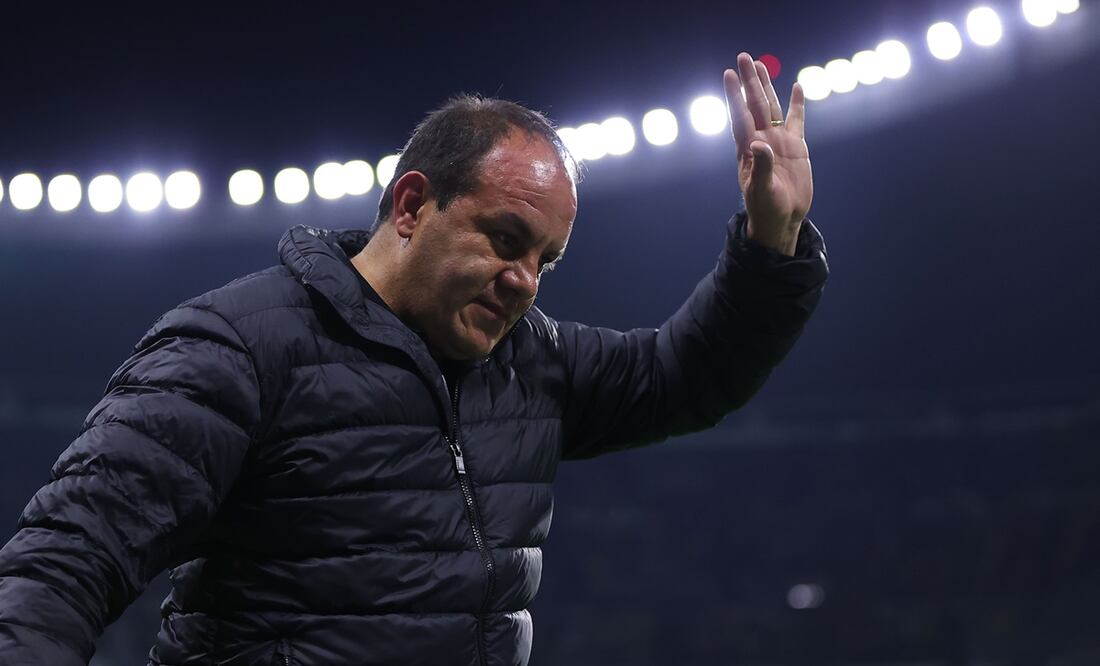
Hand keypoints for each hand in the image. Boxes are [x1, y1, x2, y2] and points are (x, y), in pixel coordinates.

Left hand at [724, 52, 812, 255]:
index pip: (739, 116)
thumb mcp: (761, 189)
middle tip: (743, 57)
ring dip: (766, 86)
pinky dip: (796, 104)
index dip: (734, 95)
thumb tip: (758, 143)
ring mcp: (778, 141)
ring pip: (771, 107)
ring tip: (761, 65)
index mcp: (748, 149)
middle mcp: (761, 139)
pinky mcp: (796, 147)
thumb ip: (761, 166)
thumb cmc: (766, 207)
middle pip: (754, 104)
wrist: (782, 219)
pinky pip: (796, 120)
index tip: (728, 75)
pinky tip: (796, 88)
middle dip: (749, 81)